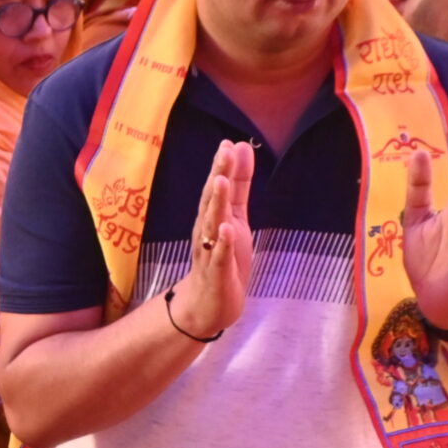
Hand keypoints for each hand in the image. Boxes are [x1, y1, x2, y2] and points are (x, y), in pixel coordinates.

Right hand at [169, 140, 254, 339]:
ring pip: (212, 225)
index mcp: (212, 217)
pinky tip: (226, 229)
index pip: (216, 188)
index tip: (228, 142)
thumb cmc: (223, 257)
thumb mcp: (236, 218)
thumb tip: (241, 146)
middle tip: (224, 152)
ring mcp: (209, 253)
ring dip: (217, 204)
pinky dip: (222, 243)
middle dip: (217, 177)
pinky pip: (218, 257)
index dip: (222, 166)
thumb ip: (240, 184)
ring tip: (222, 182)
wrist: (208, 306)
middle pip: (211, 201)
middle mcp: (206, 231)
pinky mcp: (217, 275)